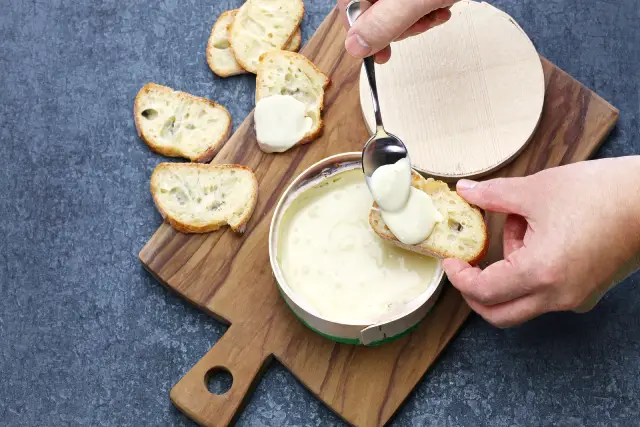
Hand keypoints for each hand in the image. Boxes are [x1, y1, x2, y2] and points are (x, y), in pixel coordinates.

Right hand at [338, 0, 457, 63]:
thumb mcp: (412, 0)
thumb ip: (384, 23)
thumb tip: (355, 48)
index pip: (350, 9)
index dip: (365, 35)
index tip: (383, 55)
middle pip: (371, 11)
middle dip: (399, 25)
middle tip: (421, 23)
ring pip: (391, 10)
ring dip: (416, 19)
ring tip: (435, 12)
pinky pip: (406, 4)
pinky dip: (423, 9)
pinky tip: (439, 6)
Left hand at [443, 157, 639, 327]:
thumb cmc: (602, 193)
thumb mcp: (536, 190)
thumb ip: (492, 195)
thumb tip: (464, 191)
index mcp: (540, 273)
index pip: (484, 292)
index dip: (459, 279)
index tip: (451, 262)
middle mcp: (558, 296)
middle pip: (500, 314)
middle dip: (476, 293)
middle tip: (466, 267)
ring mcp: (576, 298)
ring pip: (524, 301)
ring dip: (508, 272)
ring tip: (520, 225)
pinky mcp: (588, 292)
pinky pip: (547, 293)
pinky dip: (532, 272)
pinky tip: (540, 235)